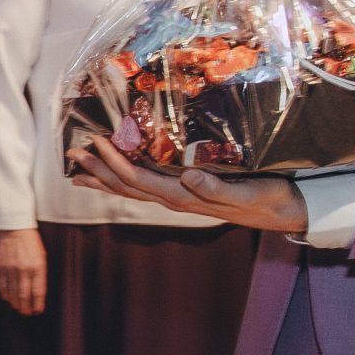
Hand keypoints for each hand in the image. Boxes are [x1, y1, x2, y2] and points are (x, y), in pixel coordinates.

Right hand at [0, 229, 46, 315]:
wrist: (14, 229)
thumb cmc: (31, 243)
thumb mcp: (42, 256)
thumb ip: (40, 273)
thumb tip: (37, 290)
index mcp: (37, 267)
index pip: (38, 291)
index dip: (38, 304)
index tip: (37, 311)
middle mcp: (24, 270)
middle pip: (24, 295)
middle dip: (25, 306)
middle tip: (26, 313)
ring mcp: (11, 270)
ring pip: (12, 292)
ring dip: (15, 302)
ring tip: (17, 308)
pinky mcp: (1, 267)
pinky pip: (2, 285)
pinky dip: (5, 294)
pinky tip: (7, 298)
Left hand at [67, 135, 308, 232]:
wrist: (282, 213)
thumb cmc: (265, 199)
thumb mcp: (245, 192)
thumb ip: (215, 187)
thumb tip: (187, 177)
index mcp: (183, 197)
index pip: (138, 179)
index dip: (114, 162)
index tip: (95, 142)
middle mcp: (174, 199)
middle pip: (126, 185)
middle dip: (97, 170)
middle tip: (71, 154)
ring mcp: (178, 198)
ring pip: (132, 188)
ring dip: (104, 177)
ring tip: (79, 169)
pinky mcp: (185, 194)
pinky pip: (146, 186)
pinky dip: (125, 178)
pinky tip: (115, 173)